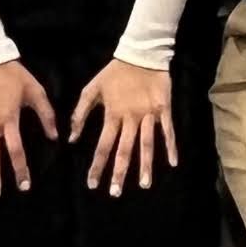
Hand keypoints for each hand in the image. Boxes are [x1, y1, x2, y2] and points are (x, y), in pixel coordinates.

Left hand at [67, 57, 174, 194]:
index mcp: (112, 114)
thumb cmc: (114, 73)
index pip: (103, 145)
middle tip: (115, 193)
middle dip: (119, 172)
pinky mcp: (163, 109)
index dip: (98, 165)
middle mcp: (130, 118)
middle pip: (125, 149)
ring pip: (147, 143)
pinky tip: (173, 163)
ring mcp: (148, 114)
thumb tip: (71, 138)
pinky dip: (171, 146)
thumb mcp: (92, 89)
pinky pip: (168, 130)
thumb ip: (80, 113)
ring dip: (145, 164)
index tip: (93, 184)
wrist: (141, 53)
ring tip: (144, 185)